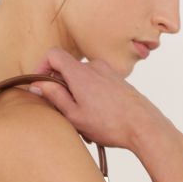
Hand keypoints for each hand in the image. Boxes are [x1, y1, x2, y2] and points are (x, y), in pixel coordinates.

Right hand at [27, 46, 164, 151]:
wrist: (144, 126)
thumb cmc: (110, 124)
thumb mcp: (74, 115)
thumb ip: (54, 96)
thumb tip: (38, 85)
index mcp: (80, 72)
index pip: (53, 54)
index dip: (41, 66)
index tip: (39, 84)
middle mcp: (95, 66)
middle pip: (68, 68)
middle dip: (59, 86)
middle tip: (60, 111)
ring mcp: (109, 72)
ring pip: (83, 78)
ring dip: (76, 93)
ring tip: (82, 119)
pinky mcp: (118, 81)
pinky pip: (96, 83)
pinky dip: (90, 95)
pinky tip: (96, 118)